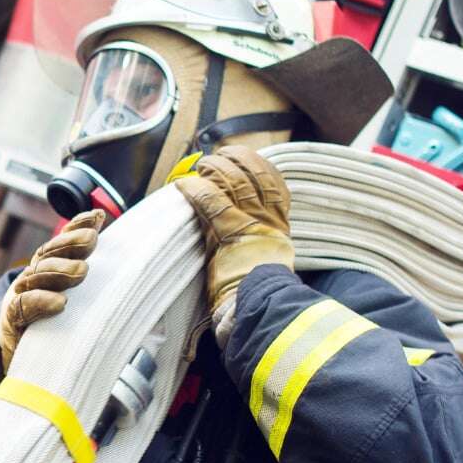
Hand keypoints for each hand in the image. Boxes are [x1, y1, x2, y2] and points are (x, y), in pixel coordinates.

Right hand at [0, 209, 104, 371]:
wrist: (11, 352)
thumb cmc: (48, 323)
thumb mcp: (70, 298)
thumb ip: (86, 280)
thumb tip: (121, 265)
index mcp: (48, 269)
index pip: (61, 243)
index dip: (76, 226)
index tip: (96, 217)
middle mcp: (33, 277)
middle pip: (49, 254)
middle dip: (70, 243)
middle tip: (92, 240)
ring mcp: (21, 296)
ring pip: (38, 274)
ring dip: (59, 269)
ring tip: (81, 270)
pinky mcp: (13, 319)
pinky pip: (24, 306)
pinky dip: (41, 301)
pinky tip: (60, 302)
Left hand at [174, 146, 292, 319]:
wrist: (261, 305)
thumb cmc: (257, 291)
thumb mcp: (266, 260)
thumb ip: (256, 241)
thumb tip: (241, 233)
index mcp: (280, 225)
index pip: (274, 183)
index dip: (258, 165)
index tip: (243, 157)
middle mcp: (268, 218)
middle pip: (253, 175)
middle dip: (234, 160)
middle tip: (216, 157)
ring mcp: (250, 222)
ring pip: (233, 181)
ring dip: (214, 170)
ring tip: (201, 166)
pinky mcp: (228, 231)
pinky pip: (210, 201)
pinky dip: (195, 189)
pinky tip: (182, 184)